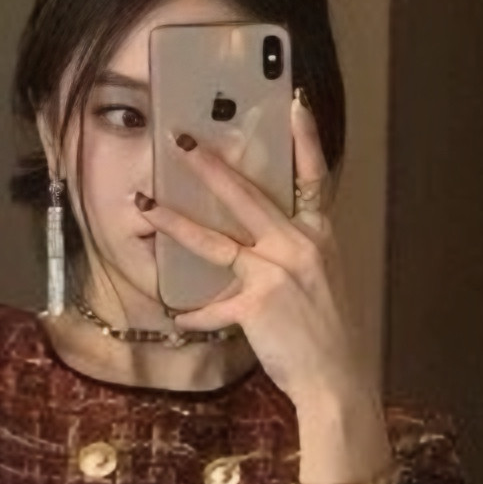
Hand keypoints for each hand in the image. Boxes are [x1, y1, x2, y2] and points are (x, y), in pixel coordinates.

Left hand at [145, 94, 386, 465]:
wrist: (336, 379)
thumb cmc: (330, 335)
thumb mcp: (324, 282)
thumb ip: (298, 256)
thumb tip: (265, 243)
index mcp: (319, 238)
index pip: (314, 180)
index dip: (305, 141)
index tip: (294, 103)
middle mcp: (298, 248)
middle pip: (246, 197)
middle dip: (210, 166)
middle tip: (181, 140)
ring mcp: (276, 274)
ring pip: (215, 241)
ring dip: (175, 222)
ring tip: (146, 205)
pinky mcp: (256, 305)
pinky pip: (214, 305)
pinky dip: (196, 313)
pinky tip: (177, 315)